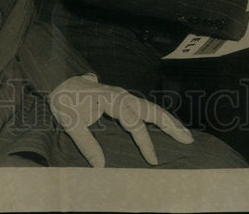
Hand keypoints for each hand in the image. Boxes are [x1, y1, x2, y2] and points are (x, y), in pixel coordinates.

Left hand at [48, 75, 192, 166]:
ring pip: (151, 107)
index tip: (153, 160)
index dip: (144, 141)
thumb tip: (100, 166)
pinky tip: (169, 127)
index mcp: (110, 98)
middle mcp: (121, 95)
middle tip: (187, 140)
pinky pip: (145, 108)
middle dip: (170, 125)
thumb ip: (86, 144)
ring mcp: (124, 96)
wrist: (61, 83)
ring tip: (186, 135)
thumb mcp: (70, 123)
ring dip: (169, 120)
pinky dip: (159, 117)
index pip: (133, 121)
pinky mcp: (123, 99)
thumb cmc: (65, 102)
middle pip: (150, 109)